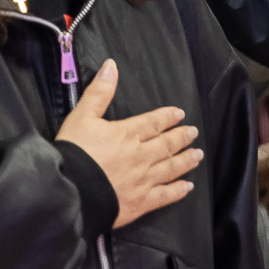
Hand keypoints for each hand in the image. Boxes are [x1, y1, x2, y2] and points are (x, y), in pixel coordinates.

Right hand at [56, 61, 202, 227]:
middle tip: (193, 133)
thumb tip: (111, 66)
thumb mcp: (81, 116)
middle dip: (181, 137)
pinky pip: (165, 196)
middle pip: (167, 145)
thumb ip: (99, 92)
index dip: (168, 117)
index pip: (153, 122)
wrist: (71, 190)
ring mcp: (143, 180)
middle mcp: (141, 156)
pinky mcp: (141, 202)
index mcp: (127, 134)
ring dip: (186, 160)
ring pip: (171, 168)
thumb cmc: (74, 152)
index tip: (180, 114)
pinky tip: (187, 187)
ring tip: (198, 155)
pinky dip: (178, 191)